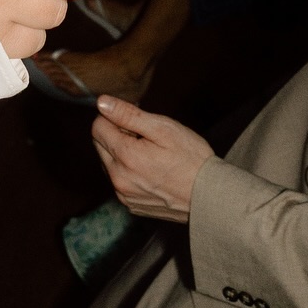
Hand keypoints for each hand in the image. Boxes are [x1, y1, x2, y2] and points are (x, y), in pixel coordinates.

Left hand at [92, 95, 213, 222]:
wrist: (210, 196)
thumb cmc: (190, 158)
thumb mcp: (162, 128)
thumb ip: (127, 114)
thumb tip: (102, 102)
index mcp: (125, 157)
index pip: (97, 127)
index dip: (115, 118)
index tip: (136, 123)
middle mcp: (119, 179)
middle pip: (100, 145)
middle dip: (116, 135)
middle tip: (145, 137)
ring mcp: (124, 195)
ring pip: (108, 163)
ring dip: (121, 153)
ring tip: (150, 154)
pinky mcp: (132, 205)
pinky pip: (119, 180)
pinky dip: (128, 171)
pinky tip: (151, 170)